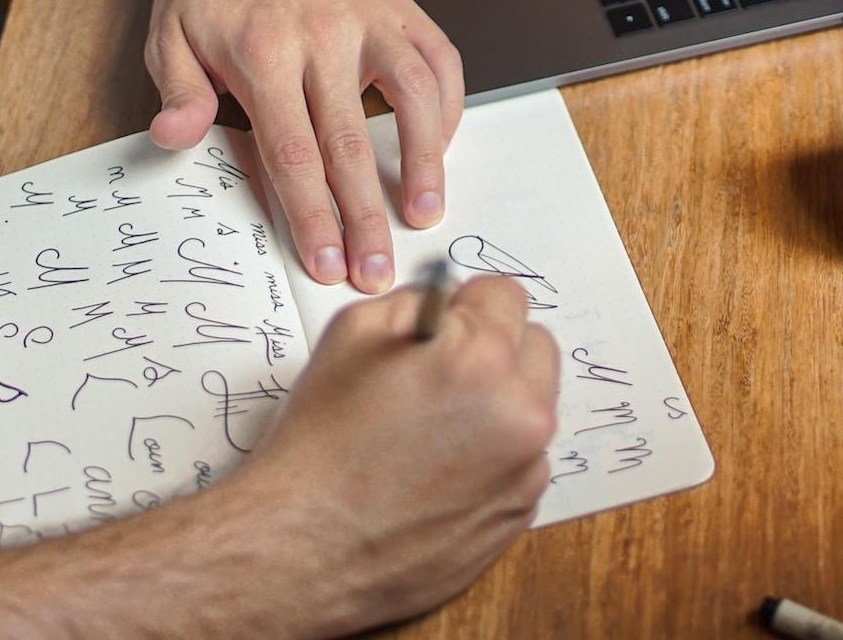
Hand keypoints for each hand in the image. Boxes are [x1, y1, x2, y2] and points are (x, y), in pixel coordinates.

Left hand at [147, 0, 464, 292]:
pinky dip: (446, 112)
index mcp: (263, 50)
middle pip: (354, 143)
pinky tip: (438, 153)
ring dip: (426, 165)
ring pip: (417, 99)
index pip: (294, 151)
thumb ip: (179, 92)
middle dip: (367, 217)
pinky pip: (440, 65)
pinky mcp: (401, 9)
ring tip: (425, 216)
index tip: (326, 263)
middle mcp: (324, 34)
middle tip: (376, 270)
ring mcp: (371, 19)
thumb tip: (175, 139)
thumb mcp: (169, 34)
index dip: (313, 215)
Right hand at [234, 276, 559, 635]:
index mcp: (482, 359)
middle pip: (535, 348)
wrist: (306, 547)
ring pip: (532, 407)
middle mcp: (521, 414)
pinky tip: (438, 472)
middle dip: (495, 350)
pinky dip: (493, 457)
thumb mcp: (351, 335)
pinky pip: (523, 461)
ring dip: (498, 405)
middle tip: (440, 375)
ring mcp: (527, 470)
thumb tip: (451, 303)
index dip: (467, 306)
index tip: (445, 325)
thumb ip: (417, 302)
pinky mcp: (520, 512)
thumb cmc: (321, 444)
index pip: (507, 295)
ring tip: (433, 431)